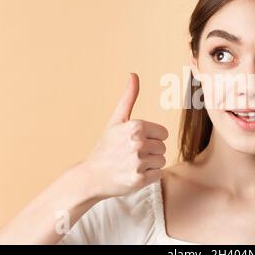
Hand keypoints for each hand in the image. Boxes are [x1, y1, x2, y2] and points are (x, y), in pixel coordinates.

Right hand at [81, 73, 168, 198]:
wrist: (90, 176)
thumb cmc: (106, 147)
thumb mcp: (116, 120)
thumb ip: (128, 98)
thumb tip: (134, 74)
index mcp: (136, 126)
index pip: (163, 133)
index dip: (152, 138)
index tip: (136, 142)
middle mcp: (137, 142)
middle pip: (163, 147)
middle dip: (151, 152)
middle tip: (132, 155)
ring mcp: (138, 162)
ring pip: (161, 161)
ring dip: (150, 165)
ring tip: (132, 165)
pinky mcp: (139, 179)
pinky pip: (158, 174)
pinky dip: (149, 176)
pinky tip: (133, 174)